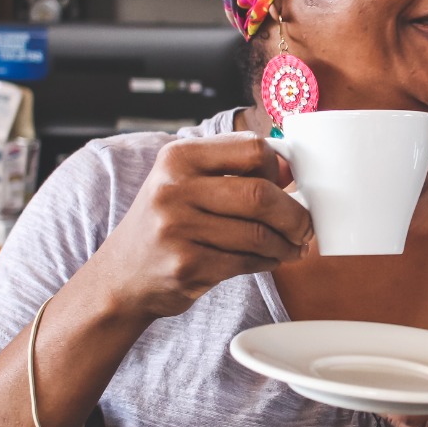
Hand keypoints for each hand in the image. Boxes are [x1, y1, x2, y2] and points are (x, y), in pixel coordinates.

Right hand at [90, 132, 313, 322]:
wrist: (122, 277)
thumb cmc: (167, 223)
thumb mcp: (186, 182)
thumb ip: (233, 167)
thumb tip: (290, 167)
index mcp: (178, 157)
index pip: (252, 149)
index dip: (279, 168)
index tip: (286, 185)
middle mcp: (174, 189)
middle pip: (261, 194)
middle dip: (295, 215)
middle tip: (305, 227)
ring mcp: (178, 229)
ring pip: (259, 234)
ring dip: (286, 244)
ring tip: (292, 247)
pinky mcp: (187, 266)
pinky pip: (247, 262)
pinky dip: (269, 262)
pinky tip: (270, 260)